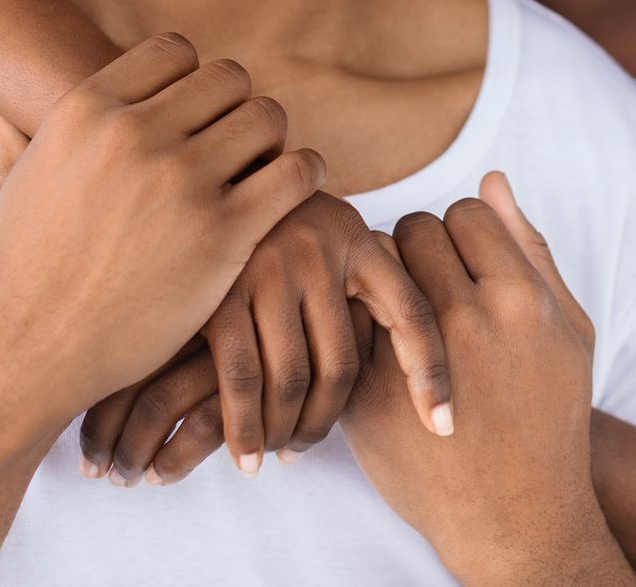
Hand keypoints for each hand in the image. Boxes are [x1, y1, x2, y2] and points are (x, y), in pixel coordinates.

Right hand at [0, 33, 325, 440]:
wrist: (26, 353)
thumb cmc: (16, 268)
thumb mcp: (2, 182)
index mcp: (87, 107)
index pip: (176, 50)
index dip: (194, 79)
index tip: (197, 112)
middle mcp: (134, 134)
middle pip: (229, 78)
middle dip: (237, 107)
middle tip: (237, 144)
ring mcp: (181, 182)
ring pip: (267, 117)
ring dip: (272, 139)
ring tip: (264, 167)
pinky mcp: (222, 234)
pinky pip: (293, 171)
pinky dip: (303, 173)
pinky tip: (290, 188)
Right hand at [81, 191, 453, 484]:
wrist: (189, 181)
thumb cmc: (264, 228)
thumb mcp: (320, 238)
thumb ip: (354, 283)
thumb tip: (404, 368)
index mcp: (358, 237)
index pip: (412, 314)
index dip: (433, 374)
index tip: (446, 425)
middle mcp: (320, 246)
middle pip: (343, 363)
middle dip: (327, 422)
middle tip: (307, 449)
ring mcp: (269, 266)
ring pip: (292, 379)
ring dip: (286, 431)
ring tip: (278, 452)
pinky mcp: (219, 288)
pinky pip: (241, 377)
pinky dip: (245, 428)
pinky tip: (246, 455)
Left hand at [341, 174, 633, 585]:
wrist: (517, 515)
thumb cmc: (550, 414)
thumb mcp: (569, 329)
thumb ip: (531, 247)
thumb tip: (491, 176)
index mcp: (520, 297)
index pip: (465, 211)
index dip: (461, 231)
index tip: (462, 261)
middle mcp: (468, 320)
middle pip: (414, 229)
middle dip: (418, 249)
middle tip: (426, 284)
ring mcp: (413, 358)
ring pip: (372, 268)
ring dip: (380, 277)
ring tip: (401, 310)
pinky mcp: (367, 394)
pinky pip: (345, 322)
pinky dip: (356, 323)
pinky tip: (376, 342)